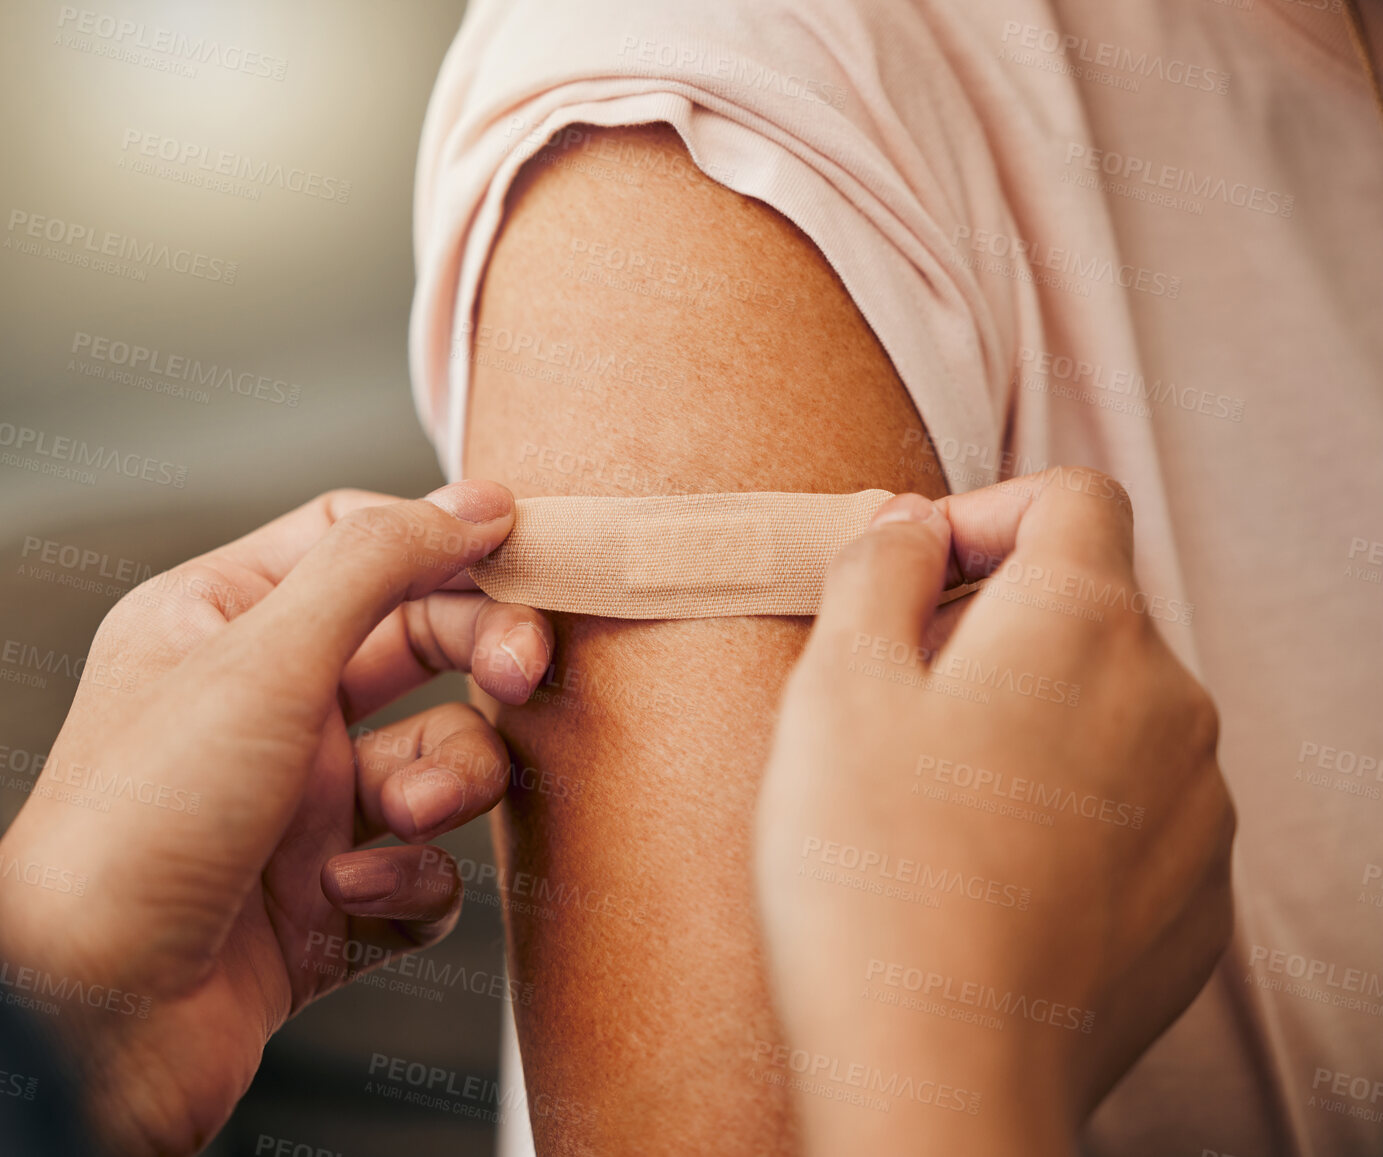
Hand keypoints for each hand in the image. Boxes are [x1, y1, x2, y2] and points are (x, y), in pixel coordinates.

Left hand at [0, 481, 553, 1155]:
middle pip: (414, 645)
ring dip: (444, 782)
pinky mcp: (326, 904)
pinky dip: (408, 884)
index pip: (351, 541)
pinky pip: (421, 872)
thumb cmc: (136, 825)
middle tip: (521, 672)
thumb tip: (471, 503)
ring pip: (434, 761)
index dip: (439, 537)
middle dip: (476, 656)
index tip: (525, 548)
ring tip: (403, 816)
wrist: (88, 1021)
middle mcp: (261, 708)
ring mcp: (295, 809)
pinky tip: (348, 898)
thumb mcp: (260, 661)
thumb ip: (373, 567)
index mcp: (219, 624)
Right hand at [753, 468, 1234, 1155]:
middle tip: (891, 700)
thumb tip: (910, 521)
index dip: (984, 513)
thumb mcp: (835, 684)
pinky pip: (1134, 812)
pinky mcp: (1195, 899)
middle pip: (1089, 608)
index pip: (1070, 497)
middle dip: (991, 627)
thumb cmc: (870, 871)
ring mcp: (1196, 808)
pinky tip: (984, 872)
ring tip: (931, 801)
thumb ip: (877, 567)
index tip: (912, 578)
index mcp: (1084, 623)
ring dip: (1031, 721)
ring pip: (1112, 714)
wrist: (941, 1071)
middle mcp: (1169, 701)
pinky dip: (1067, 811)